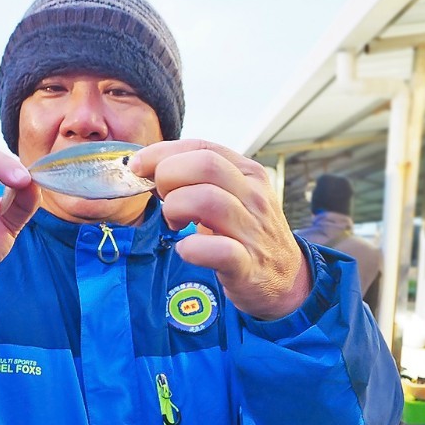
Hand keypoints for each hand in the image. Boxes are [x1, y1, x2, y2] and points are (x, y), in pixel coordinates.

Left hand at [130, 140, 309, 319]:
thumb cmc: (247, 234)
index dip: (163, 152)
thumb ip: (200, 179)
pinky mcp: (247, 265)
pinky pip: (217, 250)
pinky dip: (192, 248)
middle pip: (204, 165)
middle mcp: (254, 196)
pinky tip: (186, 250)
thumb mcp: (234, 196)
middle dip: (168, 177)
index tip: (139, 167)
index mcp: (248, 173)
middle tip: (163, 199)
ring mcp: (253, 230)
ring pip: (206, 200)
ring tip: (175, 223)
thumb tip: (150, 167)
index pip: (202, 147)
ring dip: (176, 209)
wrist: (286, 278)